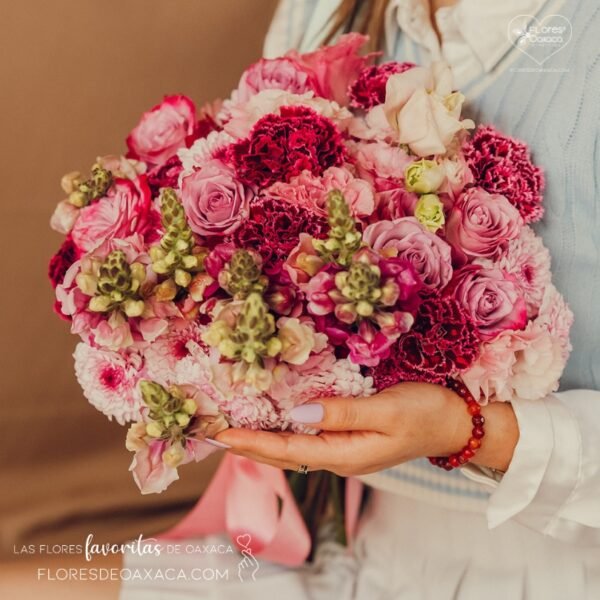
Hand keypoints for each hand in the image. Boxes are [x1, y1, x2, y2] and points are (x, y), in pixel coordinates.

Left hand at [214, 382, 518, 474]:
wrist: (454, 424)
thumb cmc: (424, 413)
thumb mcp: (385, 410)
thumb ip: (342, 414)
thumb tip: (298, 415)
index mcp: (345, 453)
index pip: (287, 450)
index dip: (252, 443)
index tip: (220, 436)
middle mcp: (339, 457)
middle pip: (284, 455)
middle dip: (248, 446)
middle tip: (213, 435)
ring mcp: (345, 451)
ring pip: (294, 449)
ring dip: (262, 442)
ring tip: (234, 433)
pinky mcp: (351, 440)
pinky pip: (308, 441)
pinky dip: (284, 435)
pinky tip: (276, 426)